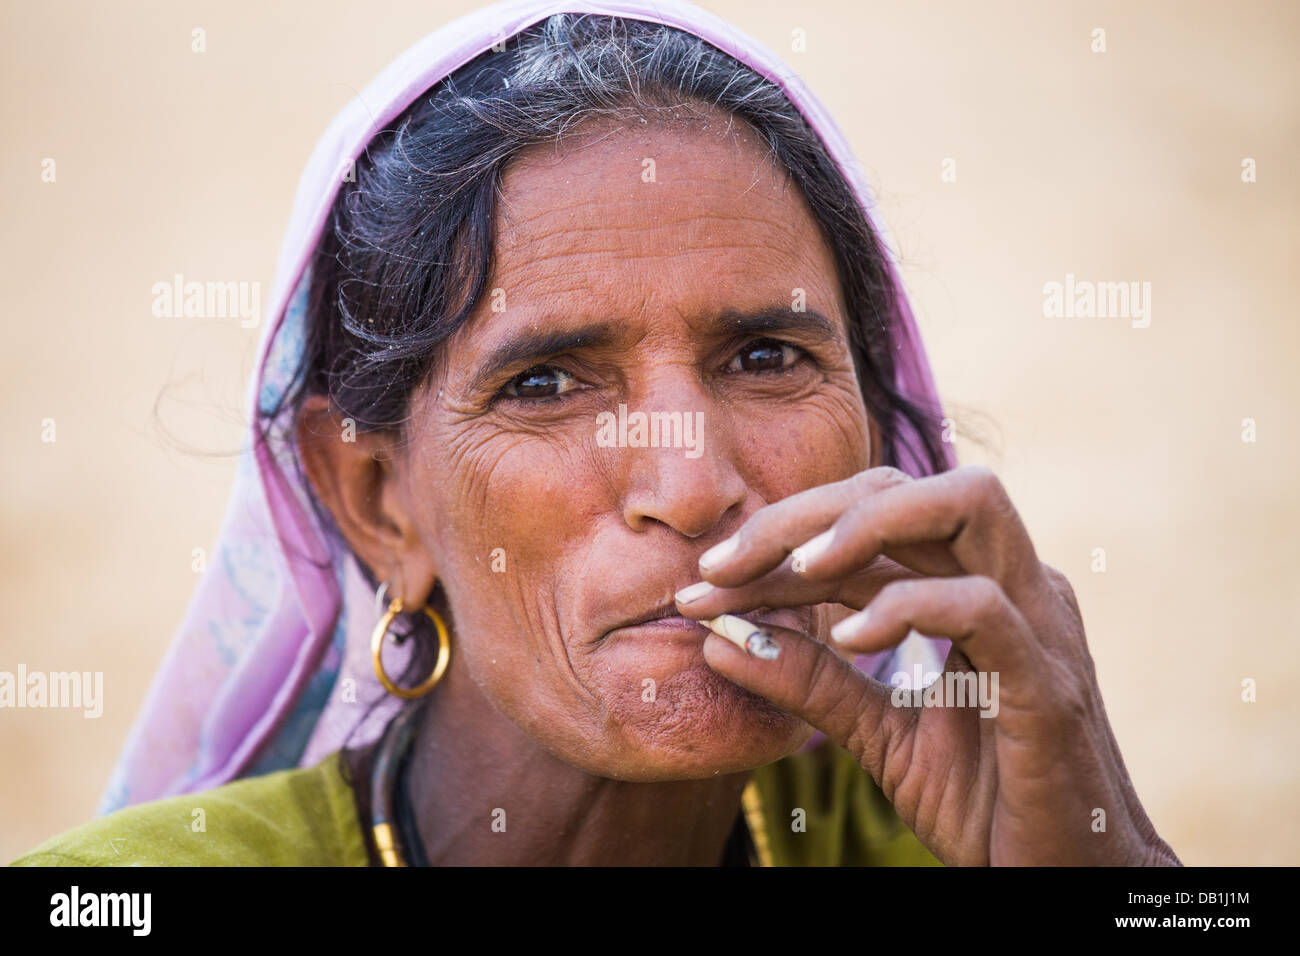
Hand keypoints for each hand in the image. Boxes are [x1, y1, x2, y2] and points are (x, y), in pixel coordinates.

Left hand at [675, 465, 1180, 865]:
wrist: (1067, 882)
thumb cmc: (987, 804)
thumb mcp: (878, 735)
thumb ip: (811, 683)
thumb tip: (718, 642)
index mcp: (976, 585)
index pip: (873, 514)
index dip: (784, 533)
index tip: (704, 580)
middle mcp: (1014, 584)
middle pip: (910, 485)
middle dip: (806, 512)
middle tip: (721, 564)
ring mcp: (1041, 625)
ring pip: (967, 502)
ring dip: (862, 526)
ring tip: (789, 574)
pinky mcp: (1050, 682)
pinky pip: (983, 606)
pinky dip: (907, 607)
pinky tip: (851, 641)